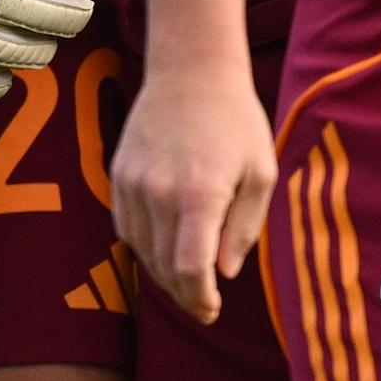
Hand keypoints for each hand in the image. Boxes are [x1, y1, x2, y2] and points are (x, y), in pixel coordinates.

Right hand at [109, 56, 278, 320]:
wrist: (191, 70)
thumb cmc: (236, 121)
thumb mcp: (261, 173)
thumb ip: (244, 229)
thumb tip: (223, 273)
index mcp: (200, 196)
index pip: (189, 271)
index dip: (200, 300)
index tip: (211, 310)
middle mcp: (159, 193)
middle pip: (163, 268)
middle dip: (184, 294)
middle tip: (204, 305)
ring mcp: (133, 184)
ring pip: (141, 251)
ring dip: (162, 275)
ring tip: (186, 280)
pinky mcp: (118, 174)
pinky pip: (126, 227)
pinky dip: (144, 247)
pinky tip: (164, 248)